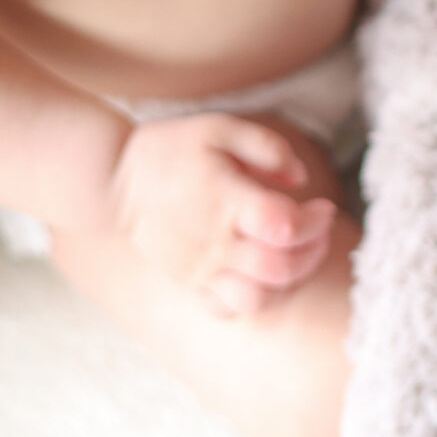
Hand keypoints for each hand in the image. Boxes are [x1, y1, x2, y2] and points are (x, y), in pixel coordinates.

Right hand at [106, 114, 336, 316]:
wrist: (114, 181)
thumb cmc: (172, 149)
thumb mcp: (219, 127)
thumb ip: (267, 146)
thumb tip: (299, 178)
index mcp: (226, 201)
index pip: (285, 226)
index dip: (315, 221)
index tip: (321, 206)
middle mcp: (216, 242)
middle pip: (280, 268)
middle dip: (313, 252)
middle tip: (319, 231)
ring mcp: (201, 268)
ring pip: (258, 298)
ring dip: (290, 282)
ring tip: (296, 255)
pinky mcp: (190, 282)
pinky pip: (229, 308)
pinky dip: (255, 300)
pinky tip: (264, 275)